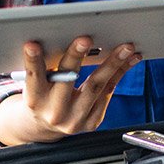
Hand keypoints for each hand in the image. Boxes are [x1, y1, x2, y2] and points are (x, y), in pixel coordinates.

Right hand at [0, 36, 140, 144]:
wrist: (47, 126)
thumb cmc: (44, 95)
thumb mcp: (38, 83)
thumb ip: (47, 65)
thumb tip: (70, 37)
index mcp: (35, 100)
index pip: (33, 78)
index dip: (32, 61)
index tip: (32, 45)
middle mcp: (54, 112)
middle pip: (68, 80)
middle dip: (76, 56)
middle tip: (86, 38)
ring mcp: (75, 120)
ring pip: (96, 86)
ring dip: (114, 63)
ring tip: (126, 47)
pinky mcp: (92, 122)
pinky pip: (108, 92)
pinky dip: (120, 72)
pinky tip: (130, 59)